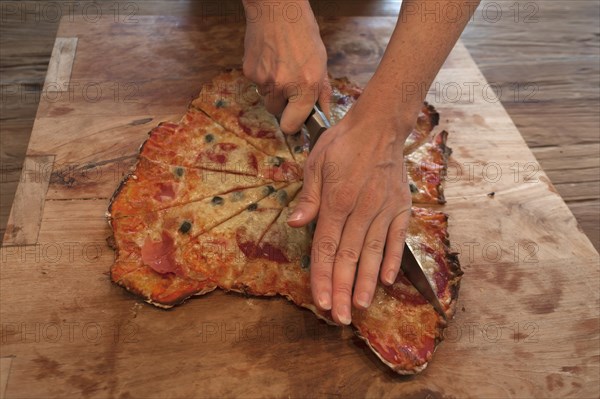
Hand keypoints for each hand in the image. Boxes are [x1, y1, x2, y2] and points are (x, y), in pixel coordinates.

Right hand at [242, 0, 330, 132]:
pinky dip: (262, 75)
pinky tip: (270, 58)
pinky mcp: (249, 71)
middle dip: (282, 104)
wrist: (276, 8)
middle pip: (276, 113)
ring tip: (280, 65)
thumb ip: (321, 92)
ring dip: (272, 89)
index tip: (294, 120)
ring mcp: (263, 79)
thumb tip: (324, 114)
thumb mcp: (320, 62)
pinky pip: (256, 83)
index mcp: (305, 85)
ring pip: (266, 97)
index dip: (292, 124)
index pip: (291, 125)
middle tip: (289, 85)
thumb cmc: (302, 31)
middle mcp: (283, 86)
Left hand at [287, 101, 412, 324]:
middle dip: (342, 289)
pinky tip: (386, 280)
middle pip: (348, 256)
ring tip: (360, 307)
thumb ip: (309, 197)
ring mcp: (383, 209)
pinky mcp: (401, 207)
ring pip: (372, 252)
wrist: (379, 125)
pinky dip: (391, 259)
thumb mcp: (315, 163)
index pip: (326, 246)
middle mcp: (361, 208)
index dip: (321, 276)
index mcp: (336, 200)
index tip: (320, 301)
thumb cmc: (342, 143)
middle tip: (339, 318)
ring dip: (365, 282)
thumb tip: (297, 223)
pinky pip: (396, 237)